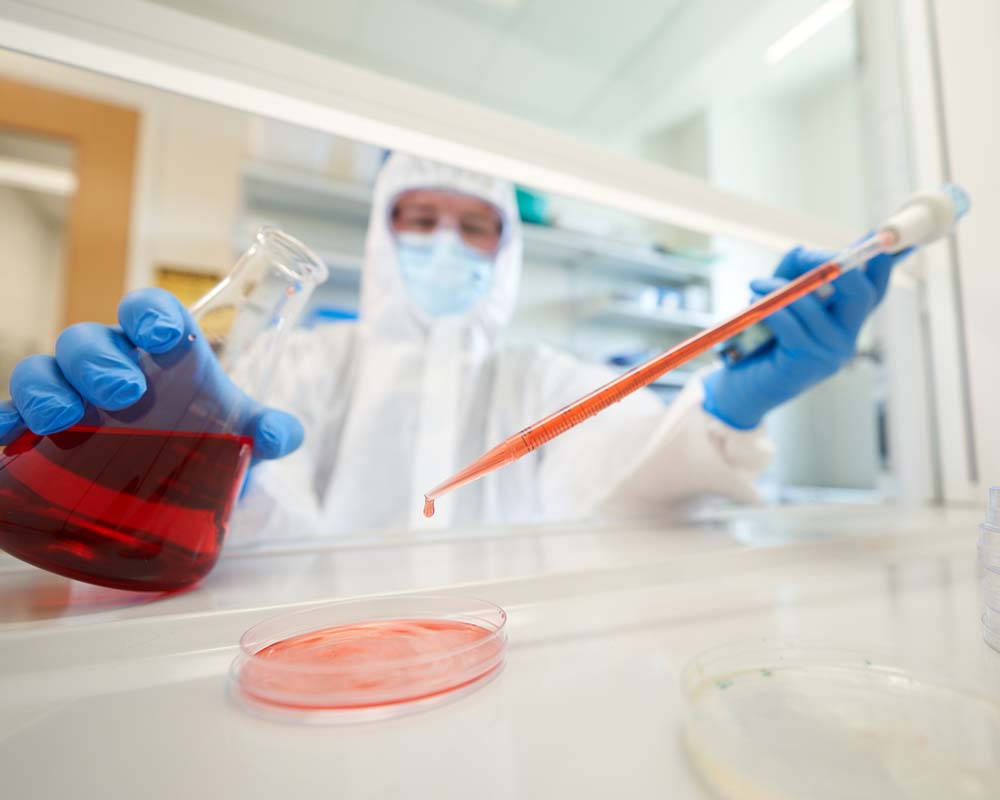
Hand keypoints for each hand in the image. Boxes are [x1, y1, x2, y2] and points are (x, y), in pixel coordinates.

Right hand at [0, 288, 302, 458]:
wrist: (178, 477)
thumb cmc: (206, 434)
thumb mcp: (242, 433)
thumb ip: (269, 431)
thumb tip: (282, 435)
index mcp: (160, 351)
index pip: (149, 312)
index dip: (150, 313)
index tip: (162, 333)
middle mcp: (111, 363)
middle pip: (89, 340)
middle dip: (99, 360)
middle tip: (123, 393)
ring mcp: (72, 395)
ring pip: (42, 369)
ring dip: (45, 387)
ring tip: (62, 417)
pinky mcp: (41, 430)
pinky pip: (11, 414)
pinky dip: (4, 420)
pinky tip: (5, 436)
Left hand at [702, 244, 910, 429]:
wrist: (741, 388)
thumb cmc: (761, 341)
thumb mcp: (781, 299)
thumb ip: (795, 273)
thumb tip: (802, 250)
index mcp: (846, 322)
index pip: (876, 290)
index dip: (881, 262)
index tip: (881, 236)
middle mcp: (848, 338)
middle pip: (862, 292)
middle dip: (833, 265)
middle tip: (802, 255)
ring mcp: (831, 353)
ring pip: (813, 306)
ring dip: (780, 288)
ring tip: (756, 284)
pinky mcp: (806, 362)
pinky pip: (791, 324)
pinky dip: (770, 307)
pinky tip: (753, 300)